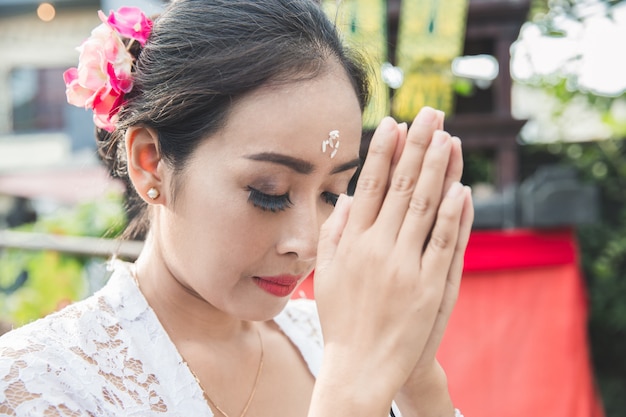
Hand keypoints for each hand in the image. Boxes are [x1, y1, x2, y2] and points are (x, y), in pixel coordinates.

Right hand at [313, 107, 471, 412]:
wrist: (360, 365)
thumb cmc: (341, 318)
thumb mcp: (327, 274)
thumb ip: (335, 233)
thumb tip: (347, 199)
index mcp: (351, 242)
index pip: (370, 186)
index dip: (384, 153)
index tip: (394, 124)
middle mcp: (377, 248)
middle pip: (402, 187)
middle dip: (417, 147)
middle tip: (430, 114)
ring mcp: (404, 265)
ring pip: (425, 207)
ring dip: (439, 170)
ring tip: (449, 138)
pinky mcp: (428, 285)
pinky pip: (443, 242)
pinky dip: (454, 214)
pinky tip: (462, 186)